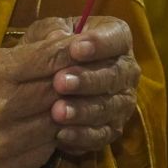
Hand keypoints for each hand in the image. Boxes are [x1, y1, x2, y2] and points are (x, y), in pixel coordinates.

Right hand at [0, 24, 77, 167]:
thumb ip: (18, 59)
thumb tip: (59, 41)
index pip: (49, 62)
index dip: (71, 55)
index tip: (85, 49)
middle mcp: (0, 114)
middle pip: (57, 96)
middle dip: (71, 86)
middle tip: (82, 77)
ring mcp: (2, 151)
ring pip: (53, 129)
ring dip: (59, 117)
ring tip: (56, 107)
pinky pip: (38, 158)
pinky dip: (42, 144)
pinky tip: (34, 134)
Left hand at [38, 16, 140, 155]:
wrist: (42, 83)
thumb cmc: (48, 48)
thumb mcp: (44, 33)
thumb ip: (50, 31)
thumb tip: (57, 38)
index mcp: (115, 39)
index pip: (118, 37)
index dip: (101, 43)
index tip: (76, 49)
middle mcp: (126, 71)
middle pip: (115, 75)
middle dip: (87, 80)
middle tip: (59, 82)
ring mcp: (122, 102)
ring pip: (108, 107)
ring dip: (82, 110)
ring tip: (56, 111)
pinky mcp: (112, 129)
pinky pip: (101, 135)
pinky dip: (81, 136)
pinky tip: (60, 133)